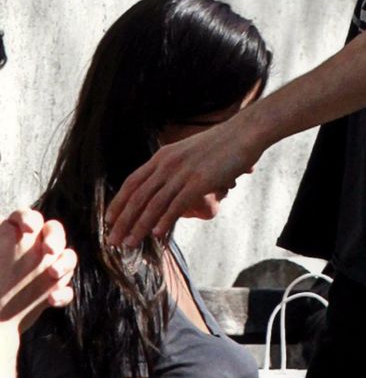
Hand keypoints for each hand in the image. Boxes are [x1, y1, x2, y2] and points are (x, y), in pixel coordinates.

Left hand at [0, 210, 75, 342]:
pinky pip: (67, 289)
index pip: (28, 217)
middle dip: (55, 237)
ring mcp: (48, 268)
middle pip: (54, 230)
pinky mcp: (53, 291)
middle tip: (49, 250)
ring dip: (65, 263)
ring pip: (68, 257)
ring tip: (53, 273)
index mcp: (18, 236)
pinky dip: (63, 294)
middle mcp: (37, 248)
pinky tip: (51, 300)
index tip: (28, 229)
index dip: (29, 218)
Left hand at [105, 112, 262, 247]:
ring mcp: (183, 172)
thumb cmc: (221, 144)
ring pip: (154, 203)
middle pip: (138, 196)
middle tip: (112, 240)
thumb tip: (169, 187)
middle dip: (123, 220)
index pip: (133, 182)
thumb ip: (176, 168)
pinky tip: (156, 235)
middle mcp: (168, 164)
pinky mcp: (199, 181)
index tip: (109, 220)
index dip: (119, 202)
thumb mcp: (190, 152)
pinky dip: (164, 221)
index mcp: (163, 156)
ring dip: (139, 226)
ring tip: (129, 244)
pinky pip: (176, 205)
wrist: (244, 133)